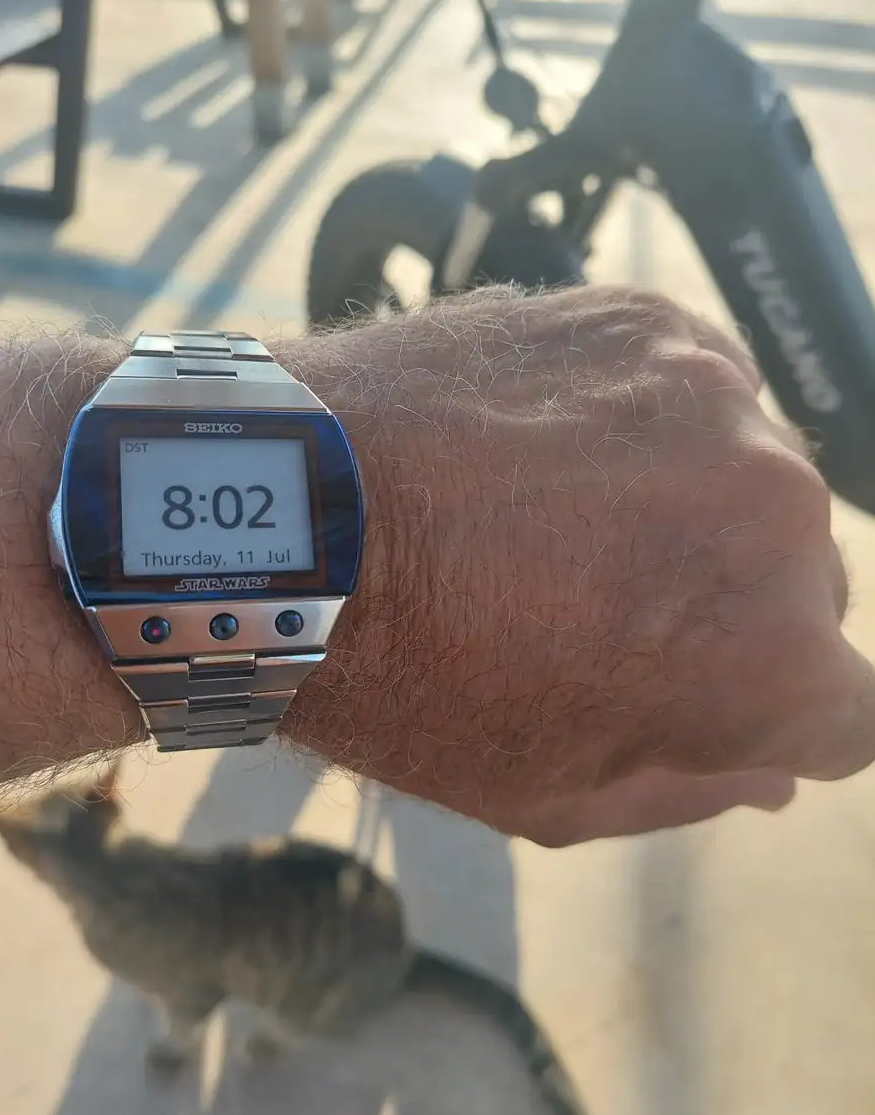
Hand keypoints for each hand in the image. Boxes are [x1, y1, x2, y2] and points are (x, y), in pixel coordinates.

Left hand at [284, 286, 873, 844]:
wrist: (294, 515)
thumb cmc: (408, 674)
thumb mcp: (553, 792)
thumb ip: (690, 788)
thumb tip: (769, 771)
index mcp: (774, 661)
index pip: (846, 710)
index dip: (773, 717)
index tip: (703, 698)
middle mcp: (779, 517)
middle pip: (808, 586)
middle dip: (735, 612)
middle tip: (613, 609)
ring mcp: (717, 400)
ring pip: (755, 479)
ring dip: (693, 509)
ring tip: (568, 522)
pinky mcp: (651, 322)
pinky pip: (696, 390)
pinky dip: (649, 427)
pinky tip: (552, 452)